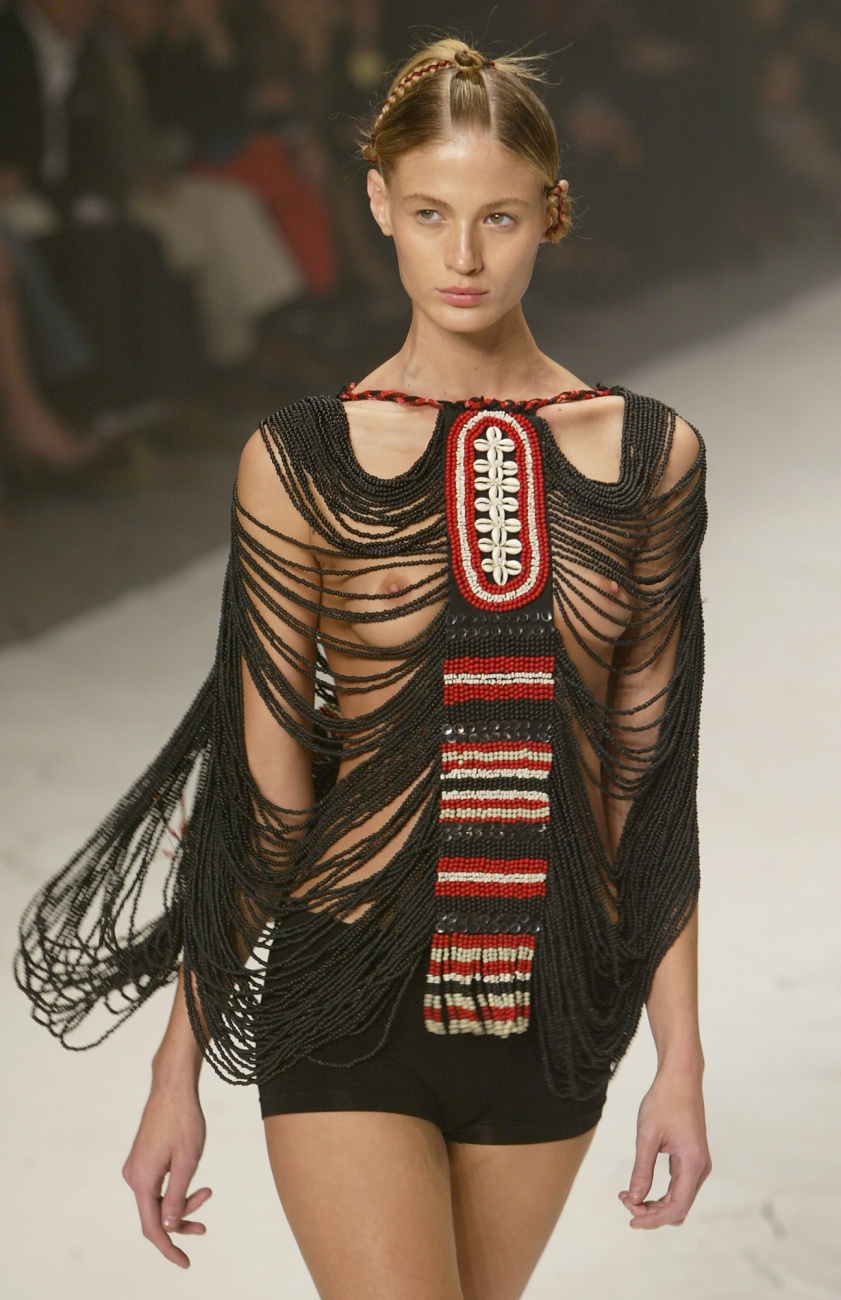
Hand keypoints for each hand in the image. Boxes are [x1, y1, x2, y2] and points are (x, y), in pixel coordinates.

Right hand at [122, 1073, 211, 1267]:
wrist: (173, 1088)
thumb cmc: (183, 1120)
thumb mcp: (188, 1161)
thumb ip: (177, 1197)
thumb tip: (168, 1227)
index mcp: (142, 1180)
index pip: (152, 1226)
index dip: (168, 1248)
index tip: (185, 1262)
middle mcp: (133, 1176)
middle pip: (155, 1215)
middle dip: (180, 1222)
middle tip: (204, 1226)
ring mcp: (136, 1167)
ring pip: (157, 1200)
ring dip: (181, 1203)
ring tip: (207, 1192)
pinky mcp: (142, 1160)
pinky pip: (156, 1186)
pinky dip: (175, 1189)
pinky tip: (193, 1181)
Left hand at [619, 1068, 710, 1228]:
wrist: (680, 1078)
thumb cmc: (664, 1102)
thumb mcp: (647, 1136)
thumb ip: (642, 1170)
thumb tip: (635, 1199)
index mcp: (693, 1163)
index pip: (677, 1207)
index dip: (654, 1219)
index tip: (630, 1218)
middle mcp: (701, 1168)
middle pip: (679, 1207)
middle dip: (652, 1212)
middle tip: (624, 1200)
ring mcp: (699, 1164)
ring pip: (679, 1200)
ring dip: (656, 1204)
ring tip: (629, 1195)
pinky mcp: (692, 1159)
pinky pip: (679, 1187)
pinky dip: (662, 1194)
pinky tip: (641, 1188)